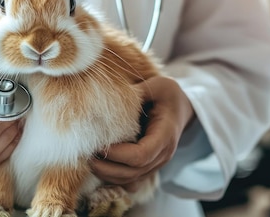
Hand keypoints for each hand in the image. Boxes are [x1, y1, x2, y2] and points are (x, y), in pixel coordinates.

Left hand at [90, 76, 193, 191]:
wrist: (181, 109)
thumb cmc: (167, 95)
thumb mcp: (157, 86)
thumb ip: (138, 92)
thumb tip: (112, 96)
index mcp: (165, 136)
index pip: (141, 155)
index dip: (118, 154)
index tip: (99, 145)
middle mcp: (162, 155)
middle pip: (133, 172)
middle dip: (107, 167)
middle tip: (88, 155)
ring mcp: (156, 164)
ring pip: (130, 181)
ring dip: (108, 175)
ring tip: (90, 160)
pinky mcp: (148, 168)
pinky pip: (131, 182)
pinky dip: (114, 179)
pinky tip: (101, 167)